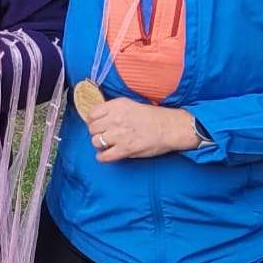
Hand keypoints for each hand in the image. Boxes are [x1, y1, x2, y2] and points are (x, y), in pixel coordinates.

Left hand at [84, 97, 199, 161]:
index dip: (93, 120)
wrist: (171, 128)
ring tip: (108, 145)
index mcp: (117, 106)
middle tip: (105, 135)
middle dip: (97, 133)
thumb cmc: (154, 117)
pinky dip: (103, 158)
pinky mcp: (125, 149)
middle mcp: (115, 119)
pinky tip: (107, 155)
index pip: (92, 114)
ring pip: (95, 142)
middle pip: (92, 129)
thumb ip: (114, 110)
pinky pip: (104, 157)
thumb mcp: (131, 105)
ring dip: (100, 145)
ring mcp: (119, 135)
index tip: (98, 124)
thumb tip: (99, 117)